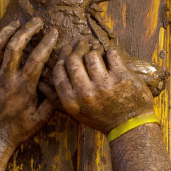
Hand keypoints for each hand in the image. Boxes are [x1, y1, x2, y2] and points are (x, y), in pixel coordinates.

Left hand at [0, 19, 57, 150]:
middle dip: (27, 30)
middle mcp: (6, 79)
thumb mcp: (41, 119)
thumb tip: (63, 82)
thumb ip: (52, 100)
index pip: (36, 58)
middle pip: (14, 47)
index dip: (46, 42)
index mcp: (23, 87)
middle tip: (37, 21)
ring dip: (7, 32)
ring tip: (17, 23)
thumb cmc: (18, 130)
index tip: (54, 32)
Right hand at [38, 39, 154, 134]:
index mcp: (72, 101)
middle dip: (77, 48)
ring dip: (94, 49)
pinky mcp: (121, 76)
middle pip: (73, 60)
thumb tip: (40, 84)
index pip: (59, 71)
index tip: (67, 50)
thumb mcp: (76, 112)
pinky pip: (111, 54)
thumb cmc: (101, 118)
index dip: (62, 57)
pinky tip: (110, 56)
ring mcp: (104, 84)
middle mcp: (86, 92)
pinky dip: (110, 52)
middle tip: (82, 44)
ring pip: (92, 54)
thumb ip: (57, 98)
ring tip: (97, 49)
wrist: (130, 126)